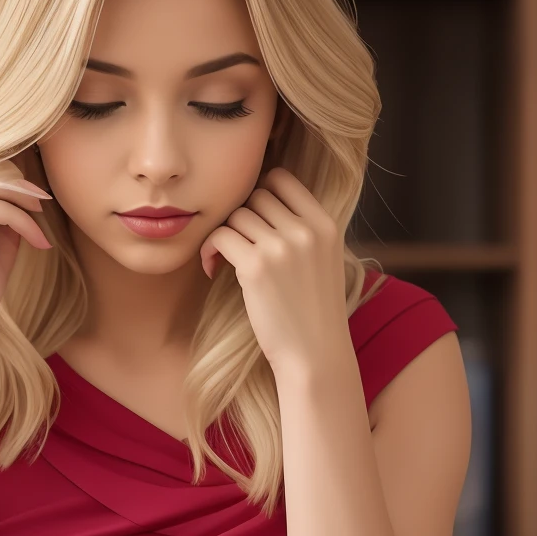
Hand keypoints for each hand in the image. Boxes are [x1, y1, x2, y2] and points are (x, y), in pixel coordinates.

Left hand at [199, 168, 353, 382]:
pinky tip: (214, 270)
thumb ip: (302, 229)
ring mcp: (282, 247)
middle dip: (242, 216)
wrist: (315, 356)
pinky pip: (220, 236)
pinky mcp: (256, 267)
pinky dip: (210, 250)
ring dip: (224, 234)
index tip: (253, 220)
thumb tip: (261, 198)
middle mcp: (307, 230)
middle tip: (237, 243)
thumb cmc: (313, 311)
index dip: (260, 193)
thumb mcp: (322, 260)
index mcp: (326, 224)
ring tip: (224, 260)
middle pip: (256, 195)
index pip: (282, 179)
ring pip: (236, 215)